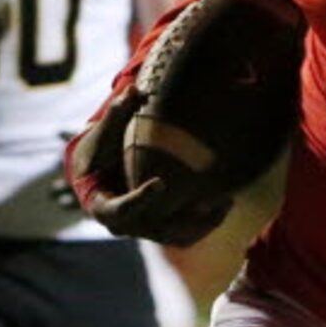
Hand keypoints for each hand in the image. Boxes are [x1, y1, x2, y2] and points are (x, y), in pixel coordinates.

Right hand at [68, 84, 228, 243]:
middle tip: (211, 199)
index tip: (160, 184)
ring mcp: (142, 230)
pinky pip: (184, 236)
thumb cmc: (99, 152)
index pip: (121, 209)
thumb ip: (117, 115)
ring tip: (227, 202)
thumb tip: (134, 89)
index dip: (140, 199)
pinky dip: (204, 225)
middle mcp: (123, 225)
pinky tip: (224, 204)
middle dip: (184, 217)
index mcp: (102, 206)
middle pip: (156, 229)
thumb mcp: (102, 135)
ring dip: (202, 224)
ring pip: (174, 237)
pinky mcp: (159, 230)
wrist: (98, 174)